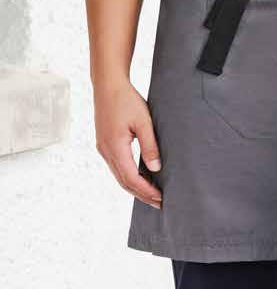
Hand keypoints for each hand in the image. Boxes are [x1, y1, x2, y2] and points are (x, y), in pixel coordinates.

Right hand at [93, 78, 162, 208]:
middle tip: (159, 203)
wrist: (108, 86)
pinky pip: (117, 166)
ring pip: (119, 175)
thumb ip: (150, 145)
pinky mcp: (104, 144)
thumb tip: (156, 168)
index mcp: (115, 147)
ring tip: (152, 194)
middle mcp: (106, 151)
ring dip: (135, 187)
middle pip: (124, 181)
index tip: (160, 198)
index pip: (131, 178)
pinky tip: (140, 177)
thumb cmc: (126, 100)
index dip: (146, 190)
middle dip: (141, 194)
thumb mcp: (144, 121)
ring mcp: (103, 149)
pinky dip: (128, 176)